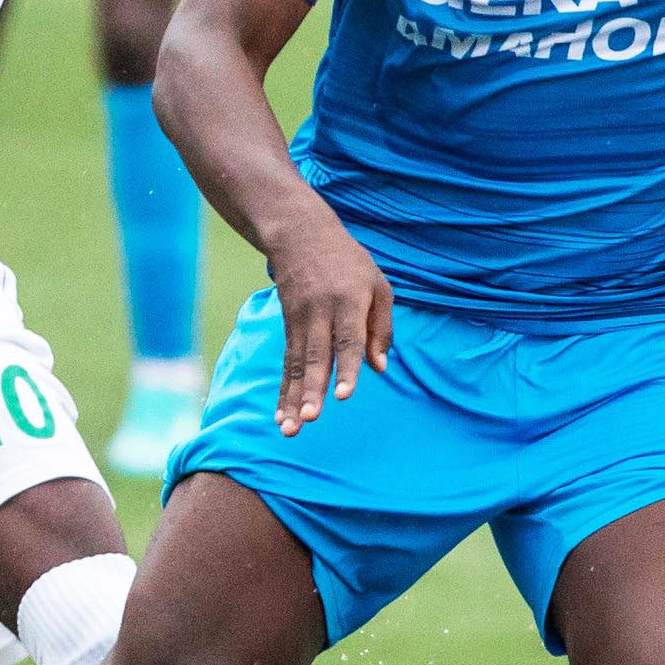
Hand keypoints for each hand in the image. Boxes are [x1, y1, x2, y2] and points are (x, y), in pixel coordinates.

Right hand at [265, 219, 391, 435]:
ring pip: (297, 365)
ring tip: (291, 428)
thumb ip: (382, 327)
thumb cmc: (349, 263)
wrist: (300, 235)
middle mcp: (321, 313)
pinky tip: (281, 416)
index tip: (344, 395)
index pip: (348, 339)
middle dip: (313, 390)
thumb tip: (380, 368)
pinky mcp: (288, 327)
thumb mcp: (378, 285)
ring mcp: (300, 320)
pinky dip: (284, 391)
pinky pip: (287, 363)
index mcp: (349, 301)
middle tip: (311, 418)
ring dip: (293, 399)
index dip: (347, 367)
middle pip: (317, 356)